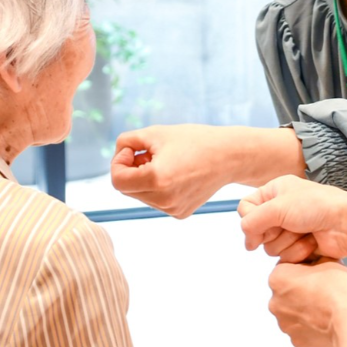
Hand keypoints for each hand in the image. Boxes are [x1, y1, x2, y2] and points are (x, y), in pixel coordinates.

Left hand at [110, 124, 235, 217]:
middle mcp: (164, 200)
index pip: (117, 180)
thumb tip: (118, 157)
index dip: (119, 162)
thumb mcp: (155, 133)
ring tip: (164, 162)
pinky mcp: (180, 213)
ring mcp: (173, 209)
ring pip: (141, 196)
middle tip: (148, 154)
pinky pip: (156, 201)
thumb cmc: (194, 140)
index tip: (133, 150)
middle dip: (131, 170)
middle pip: (127, 189)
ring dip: (143, 179)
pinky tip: (175, 174)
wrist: (229, 156)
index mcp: (157, 180)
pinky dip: (158, 188)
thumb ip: (126, 142)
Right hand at [239, 175, 346, 261]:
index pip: (245, 207)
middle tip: (289, 225)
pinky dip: (297, 251)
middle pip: (256, 231)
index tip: (262, 224)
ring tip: (304, 233)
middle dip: (273, 233)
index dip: (250, 219)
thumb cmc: (316, 207)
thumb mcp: (278, 207)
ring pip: (269, 247)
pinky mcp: (299, 245)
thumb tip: (247, 241)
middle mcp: (280, 209)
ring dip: (287, 242)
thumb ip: (252, 221)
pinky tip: (311, 242)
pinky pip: (284, 256)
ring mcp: (290, 228)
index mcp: (275, 191)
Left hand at [268, 258, 346, 346]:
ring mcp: (284, 323)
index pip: (287, 267)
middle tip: (323, 288)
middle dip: (302, 288)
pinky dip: (310, 324)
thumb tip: (315, 259)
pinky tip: (325, 319)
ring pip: (293, 310)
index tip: (317, 271)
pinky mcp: (296, 340)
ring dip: (305, 307)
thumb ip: (314, 257)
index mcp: (277, 278)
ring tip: (326, 305)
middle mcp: (274, 301)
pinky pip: (301, 328)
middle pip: (287, 290)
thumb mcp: (328, 259)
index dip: (304, 267)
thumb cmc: (339, 290)